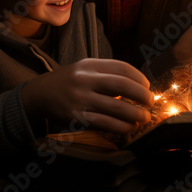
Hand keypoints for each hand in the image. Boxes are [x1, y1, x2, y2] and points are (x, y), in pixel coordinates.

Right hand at [21, 58, 154, 133]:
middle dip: (142, 95)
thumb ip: (107, 72)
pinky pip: (104, 123)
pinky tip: (129, 127)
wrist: (39, 94)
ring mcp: (80, 98)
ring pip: (116, 108)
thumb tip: (137, 84)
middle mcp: (85, 79)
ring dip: (135, 114)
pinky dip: (121, 127)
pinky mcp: (76, 117)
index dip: (139, 78)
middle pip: (122, 85)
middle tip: (151, 102)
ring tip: (144, 118)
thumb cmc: (69, 81)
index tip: (148, 86)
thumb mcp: (85, 68)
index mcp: (90, 64)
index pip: (122, 68)